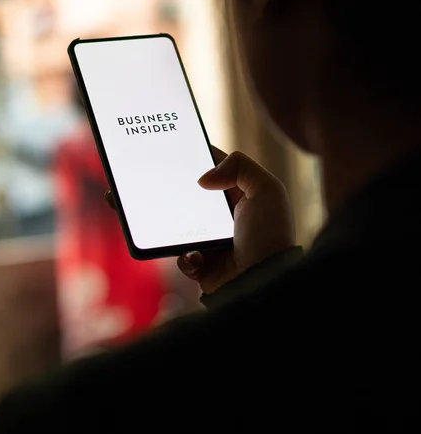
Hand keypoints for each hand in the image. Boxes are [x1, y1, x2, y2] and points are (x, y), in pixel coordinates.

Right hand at [177, 149, 294, 293]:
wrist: (262, 280)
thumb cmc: (269, 235)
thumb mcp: (267, 189)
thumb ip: (240, 167)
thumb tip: (203, 179)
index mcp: (244, 197)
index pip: (219, 171)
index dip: (202, 160)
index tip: (181, 153)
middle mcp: (227, 219)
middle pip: (196, 197)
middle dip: (181, 192)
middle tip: (165, 185)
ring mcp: (213, 242)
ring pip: (183, 226)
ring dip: (178, 226)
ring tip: (176, 224)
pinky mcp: (203, 265)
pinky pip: (183, 255)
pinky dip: (186, 256)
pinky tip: (198, 256)